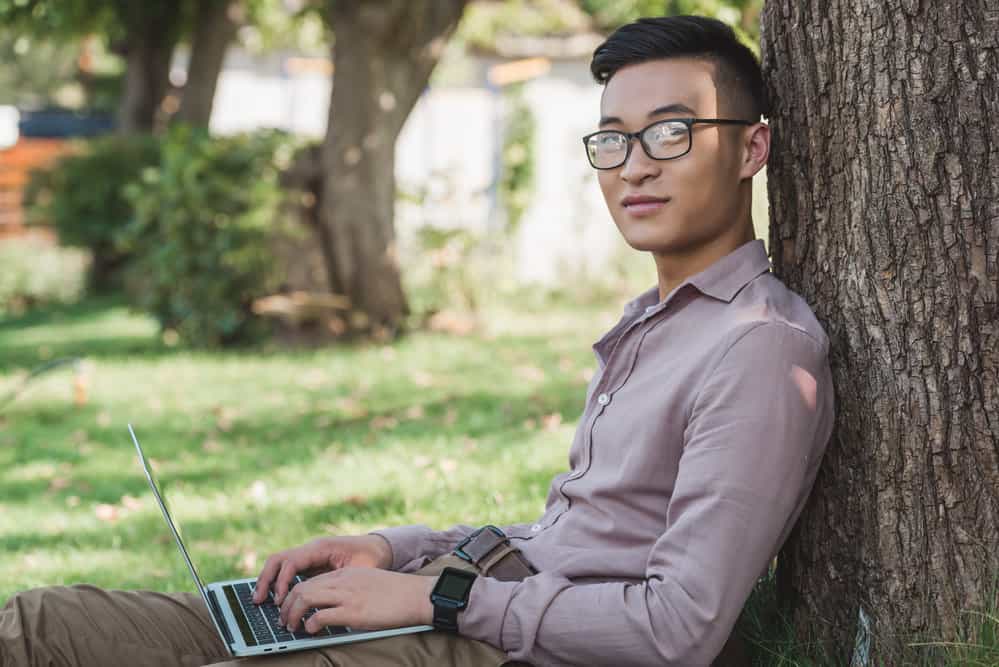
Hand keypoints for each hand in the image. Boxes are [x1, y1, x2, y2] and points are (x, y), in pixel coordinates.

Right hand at [253, 535, 393, 603]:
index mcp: (321, 547)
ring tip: (260, 600)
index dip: (282, 581)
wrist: (378, 548)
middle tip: (258, 600)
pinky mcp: (309, 563)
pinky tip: (274, 598)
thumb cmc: (370, 559)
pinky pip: (287, 570)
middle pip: (278, 559)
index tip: (279, 599)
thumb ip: (340, 582)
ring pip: (279, 563)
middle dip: (266, 579)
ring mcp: (308, 555)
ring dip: (267, 580)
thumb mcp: (359, 570)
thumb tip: (323, 600)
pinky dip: (277, 582)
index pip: (292, 561)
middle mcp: (311, 549)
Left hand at [279, 568, 435, 632]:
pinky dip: (309, 624)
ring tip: (292, 627)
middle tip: (284, 621)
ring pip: (305, 598)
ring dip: (292, 614)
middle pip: (302, 587)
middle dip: (287, 606)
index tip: (290, 609)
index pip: (310, 580)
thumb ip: (351, 589)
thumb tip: (334, 608)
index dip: (295, 596)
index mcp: (346, 572)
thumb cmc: (398, 594)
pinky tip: (310, 631)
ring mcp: (348, 595)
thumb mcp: (369, 583)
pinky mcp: (353, 611)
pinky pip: (320, 616)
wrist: (418, 595)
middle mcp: (343, 580)